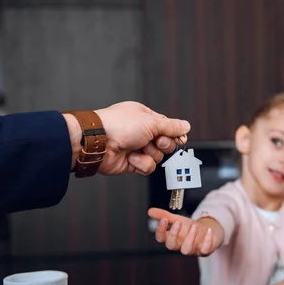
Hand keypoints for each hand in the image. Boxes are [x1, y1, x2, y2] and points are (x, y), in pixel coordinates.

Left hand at [65, 101, 190, 174]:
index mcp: (144, 118)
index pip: (167, 127)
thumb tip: (185, 126)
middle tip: (155, 141)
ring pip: (157, 157)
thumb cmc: (118, 125)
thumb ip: (171, 126)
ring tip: (139, 149)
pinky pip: (147, 167)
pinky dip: (141, 164)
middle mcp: (140, 132)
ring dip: (149, 154)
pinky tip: (132, 158)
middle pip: (165, 143)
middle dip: (162, 144)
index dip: (174, 134)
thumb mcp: (150, 122)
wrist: (98, 143)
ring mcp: (136, 148)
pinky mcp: (131, 163)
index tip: (179, 137)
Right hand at [148, 208, 214, 255]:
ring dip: (190, 237)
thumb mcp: (177, 219)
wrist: (207, 231)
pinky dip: (207, 241)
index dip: (160, 230)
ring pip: (186, 249)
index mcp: (172, 238)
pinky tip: (208, 230)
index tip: (164, 219)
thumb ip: (164, 216)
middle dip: (173, 234)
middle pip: (171, 246)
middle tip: (178, 222)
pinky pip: (204, 250)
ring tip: (194, 225)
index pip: (160, 238)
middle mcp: (180, 245)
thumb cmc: (189, 228)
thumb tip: (149, 211)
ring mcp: (192, 249)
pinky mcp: (204, 251)